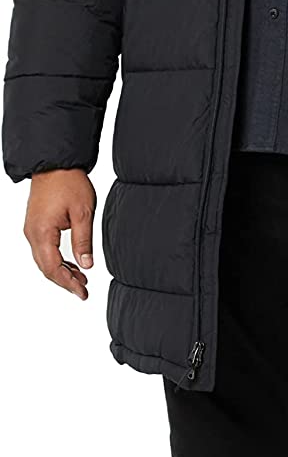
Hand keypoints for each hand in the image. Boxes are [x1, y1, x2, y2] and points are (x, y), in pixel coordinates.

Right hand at [24, 169, 95, 300]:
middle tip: (83, 291)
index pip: (53, 268)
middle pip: (46, 268)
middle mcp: (32, 234)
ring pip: (44, 260)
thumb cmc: (68, 182)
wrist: (55, 163)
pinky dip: (56, 260)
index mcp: (42, 233)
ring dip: (61, 271)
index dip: (68, 284)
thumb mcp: (82, 213)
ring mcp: (32, 229)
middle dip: (65, 282)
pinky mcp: (36, 225)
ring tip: (81, 279)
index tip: (82, 293)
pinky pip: (43, 250)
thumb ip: (83, 242)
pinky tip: (72, 264)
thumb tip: (87, 265)